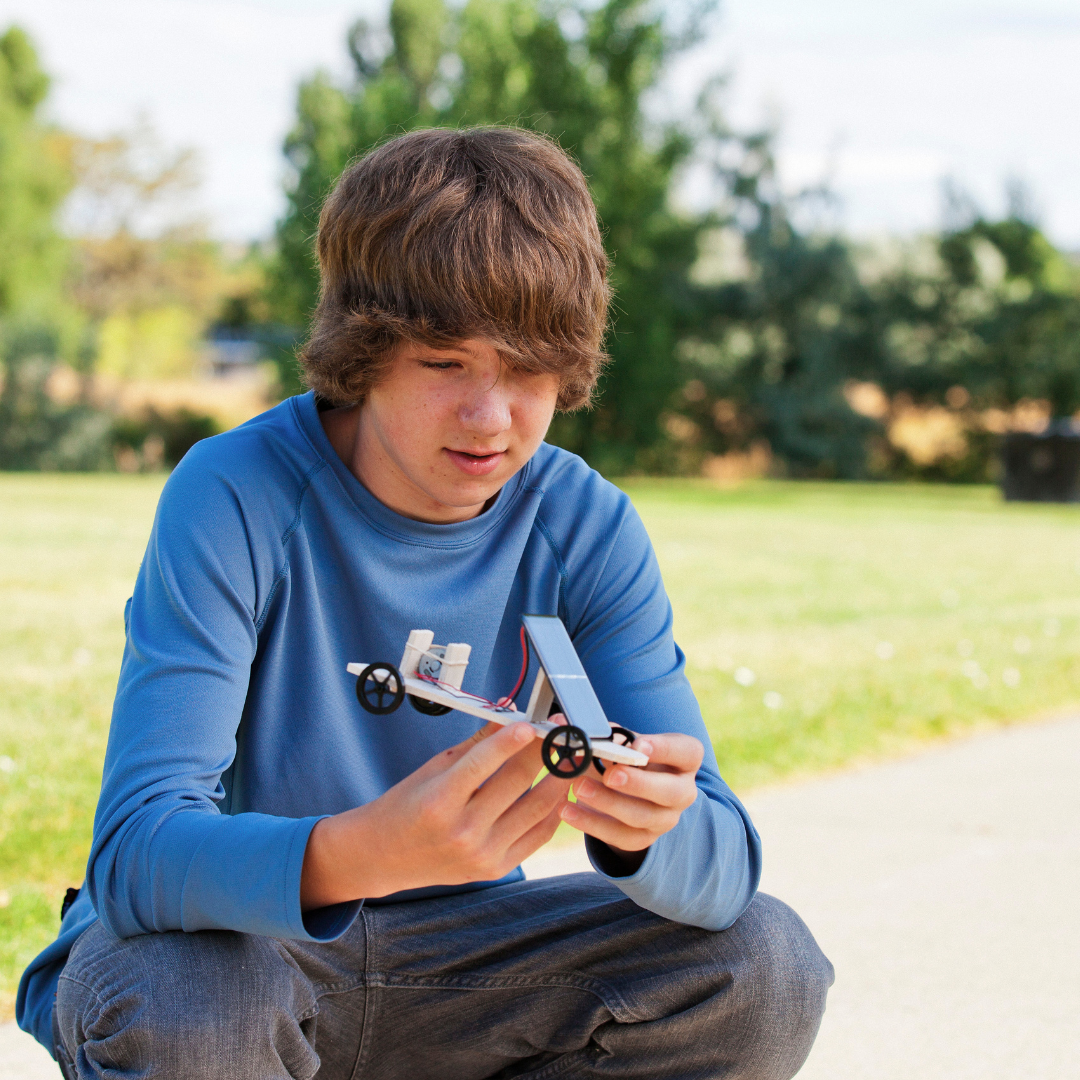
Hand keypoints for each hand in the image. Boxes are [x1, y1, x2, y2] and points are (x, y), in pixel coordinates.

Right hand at [300, 722, 570, 908]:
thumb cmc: (407, 805)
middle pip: (518, 783)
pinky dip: (554, 810)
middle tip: (562, 732)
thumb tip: (509, 711)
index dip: (512, 740)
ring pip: (537, 809)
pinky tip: (558, 789)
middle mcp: (463, 831)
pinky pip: (538, 835)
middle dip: (546, 752)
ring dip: (560, 780)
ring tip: (570, 757)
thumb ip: (478, 742)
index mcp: (440, 800)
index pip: (484, 763)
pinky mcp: (496, 869)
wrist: (385, 856)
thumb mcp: (435, 767)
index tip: (533, 722)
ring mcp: (483, 854)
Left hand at [559, 731, 702, 873]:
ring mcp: (666, 818)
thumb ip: (602, 734)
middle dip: (639, 784)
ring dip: (608, 803)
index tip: (637, 746)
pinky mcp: (645, 838)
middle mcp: (682, 791)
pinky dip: (592, 824)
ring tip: (579, 787)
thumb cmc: (628, 757)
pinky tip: (569, 811)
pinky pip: (621, 837)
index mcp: (684, 759)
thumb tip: (569, 728)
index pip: (687, 752)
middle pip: (671, 792)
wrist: (629, 790)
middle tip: (610, 775)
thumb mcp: (622, 741)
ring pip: (643, 817)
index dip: (664, 749)